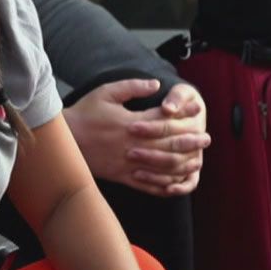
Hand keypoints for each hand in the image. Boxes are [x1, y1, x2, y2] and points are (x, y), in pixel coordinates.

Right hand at [63, 79, 209, 195]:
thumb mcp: (105, 92)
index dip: (183, 114)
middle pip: (168, 144)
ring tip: (198, 160)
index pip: (163, 118)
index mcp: (129, 122)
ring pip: (162, 167)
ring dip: (183, 164)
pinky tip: (177, 182)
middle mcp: (132, 144)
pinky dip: (165, 185)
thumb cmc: (85, 113)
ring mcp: (128, 163)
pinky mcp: (122, 177)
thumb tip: (155, 84)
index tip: (198, 110)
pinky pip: (148, 185)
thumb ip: (132, 87)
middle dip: (190, 141)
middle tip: (207, 138)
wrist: (64, 141)